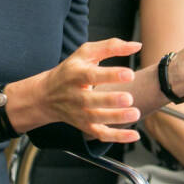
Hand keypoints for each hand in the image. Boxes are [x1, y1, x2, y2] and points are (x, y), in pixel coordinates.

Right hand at [27, 38, 143, 142]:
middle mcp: (76, 95)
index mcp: (76, 75)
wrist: (46, 96)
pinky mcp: (85, 126)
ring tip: (135, 113)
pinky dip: (117, 137)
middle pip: (92, 101)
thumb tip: (137, 46)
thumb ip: (111, 46)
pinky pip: (101, 134)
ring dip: (117, 118)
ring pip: (97, 119)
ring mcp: (80, 113)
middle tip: (129, 98)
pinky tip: (134, 135)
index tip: (130, 74)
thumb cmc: (71, 70)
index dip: (111, 75)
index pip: (92, 76)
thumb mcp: (86, 53)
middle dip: (111, 100)